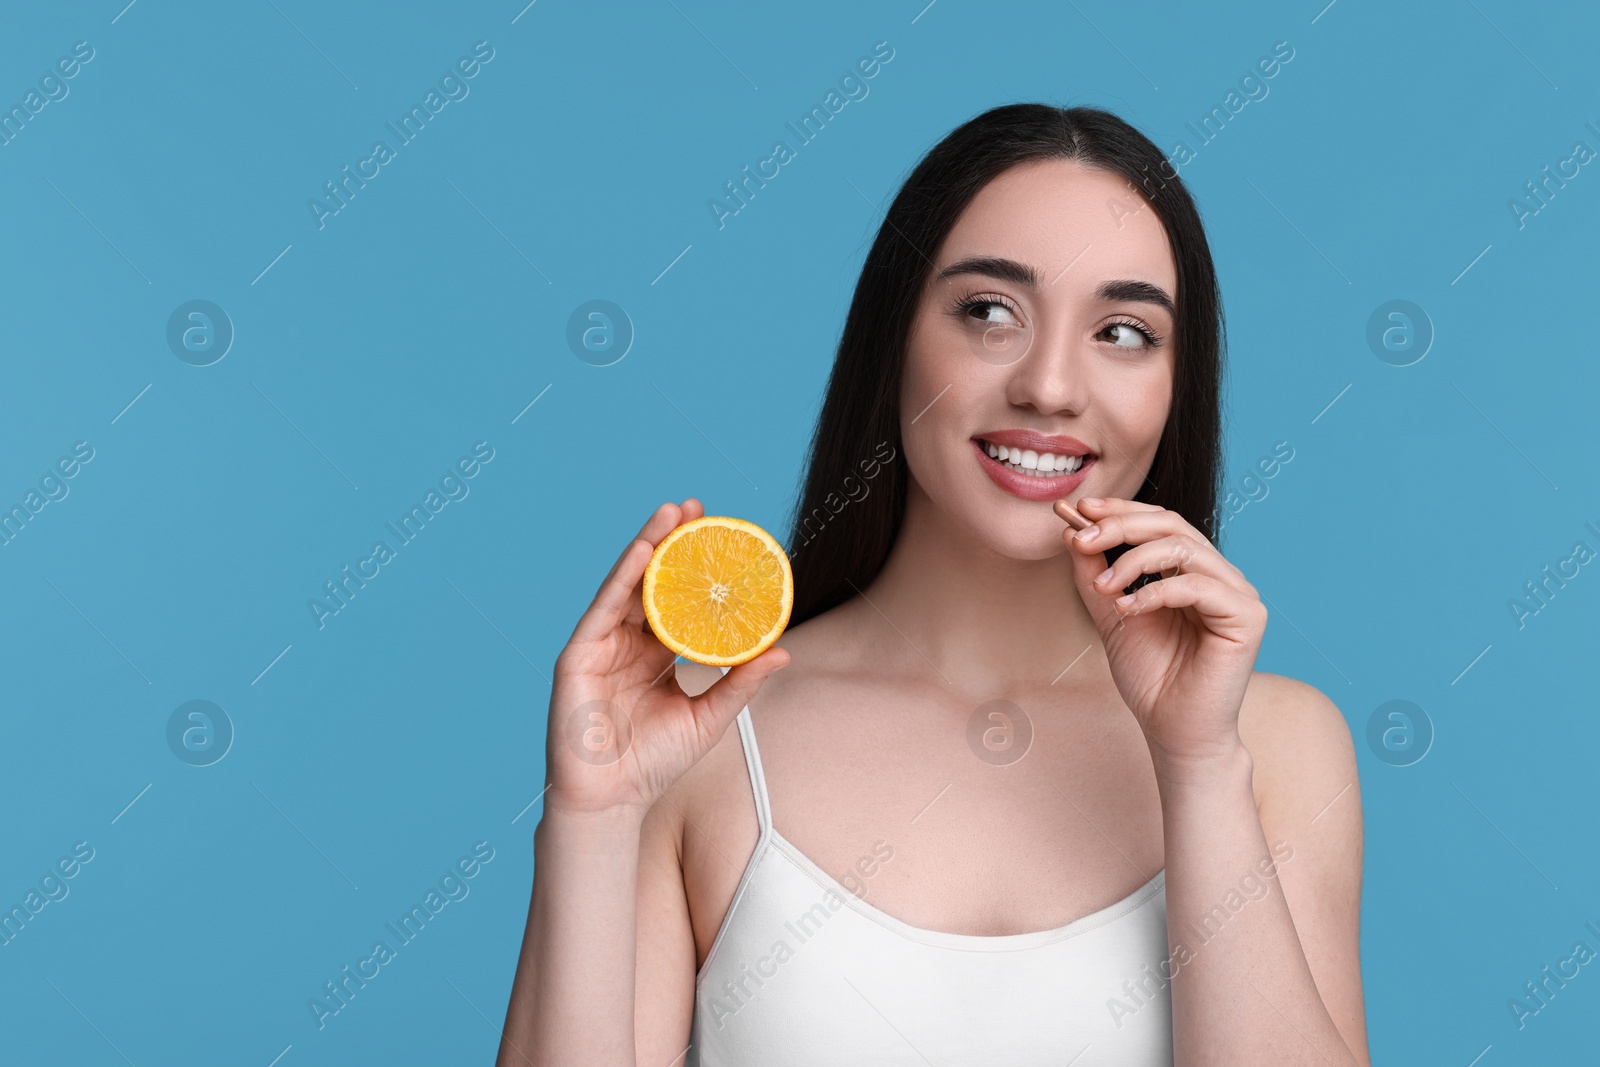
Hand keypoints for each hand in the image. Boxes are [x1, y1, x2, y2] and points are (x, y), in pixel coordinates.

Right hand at [544, 499, 790, 817]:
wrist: (614, 801)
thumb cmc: (657, 762)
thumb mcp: (710, 716)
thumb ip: (740, 682)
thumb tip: (783, 651)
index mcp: (657, 654)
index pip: (680, 601)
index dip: (698, 570)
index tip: (725, 538)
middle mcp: (628, 643)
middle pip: (652, 583)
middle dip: (672, 544)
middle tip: (698, 509)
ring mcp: (602, 646)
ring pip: (627, 586)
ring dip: (649, 545)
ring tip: (673, 513)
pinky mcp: (578, 656)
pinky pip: (603, 609)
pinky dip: (622, 577)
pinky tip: (643, 550)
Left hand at [1061, 497, 1265, 769]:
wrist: (1171, 729)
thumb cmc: (1149, 677)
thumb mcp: (1110, 614)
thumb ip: (1095, 572)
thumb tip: (1072, 528)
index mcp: (1191, 569)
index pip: (1159, 521)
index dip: (1120, 510)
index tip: (1077, 510)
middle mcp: (1218, 575)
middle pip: (1171, 523)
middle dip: (1120, 525)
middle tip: (1080, 538)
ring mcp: (1237, 593)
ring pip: (1183, 548)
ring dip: (1132, 560)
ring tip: (1102, 587)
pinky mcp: (1247, 616)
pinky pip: (1198, 585)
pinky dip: (1155, 591)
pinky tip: (1127, 609)